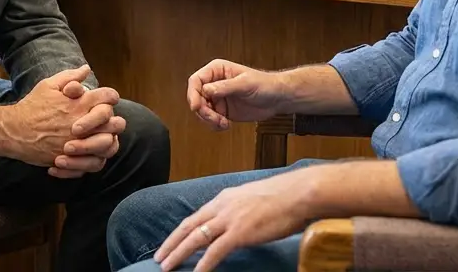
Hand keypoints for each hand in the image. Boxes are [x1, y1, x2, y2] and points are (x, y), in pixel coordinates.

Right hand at [0, 65, 119, 170]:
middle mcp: (83, 123)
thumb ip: (70, 76)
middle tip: (106, 123)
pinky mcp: (72, 159)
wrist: (14, 131)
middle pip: (116, 123)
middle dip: (113, 122)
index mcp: (79, 103)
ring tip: (99, 139)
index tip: (105, 101)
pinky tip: (88, 153)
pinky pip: (94, 163)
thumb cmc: (32, 107)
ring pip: (109, 145)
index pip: (109, 97)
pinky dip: (95, 159)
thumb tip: (86, 69)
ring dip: (107, 141)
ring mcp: (79, 142)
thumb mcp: (48, 85)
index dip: (110, 97)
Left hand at [154, 167, 318, 270]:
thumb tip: (233, 223)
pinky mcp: (240, 232)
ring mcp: (229, 219)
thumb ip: (238, 210)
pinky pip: (216, 251)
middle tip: (159, 258)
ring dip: (179, 253)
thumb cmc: (283, 197)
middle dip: (172, 243)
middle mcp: (222, 206)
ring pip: (196, 238)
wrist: (298, 194)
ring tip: (167, 267)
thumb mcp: (252, 199)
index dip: (179, 231)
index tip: (169, 242)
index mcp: (224, 198)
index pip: (195, 216)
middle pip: (189, 226)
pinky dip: (203, 263)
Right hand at [187, 59, 287, 128]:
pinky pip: (211, 120)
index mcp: (217, 71)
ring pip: (202, 111)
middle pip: (196, 98)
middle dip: (204, 111)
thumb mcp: (245, 84)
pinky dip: (215, 125)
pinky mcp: (223, 111)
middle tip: (215, 119)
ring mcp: (218, 98)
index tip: (196, 107)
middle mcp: (215, 84)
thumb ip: (225, 86)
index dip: (193, 94)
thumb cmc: (265, 84)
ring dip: (209, 120)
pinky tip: (226, 125)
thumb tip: (206, 89)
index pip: (196, 81)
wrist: (277, 98)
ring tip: (223, 123)